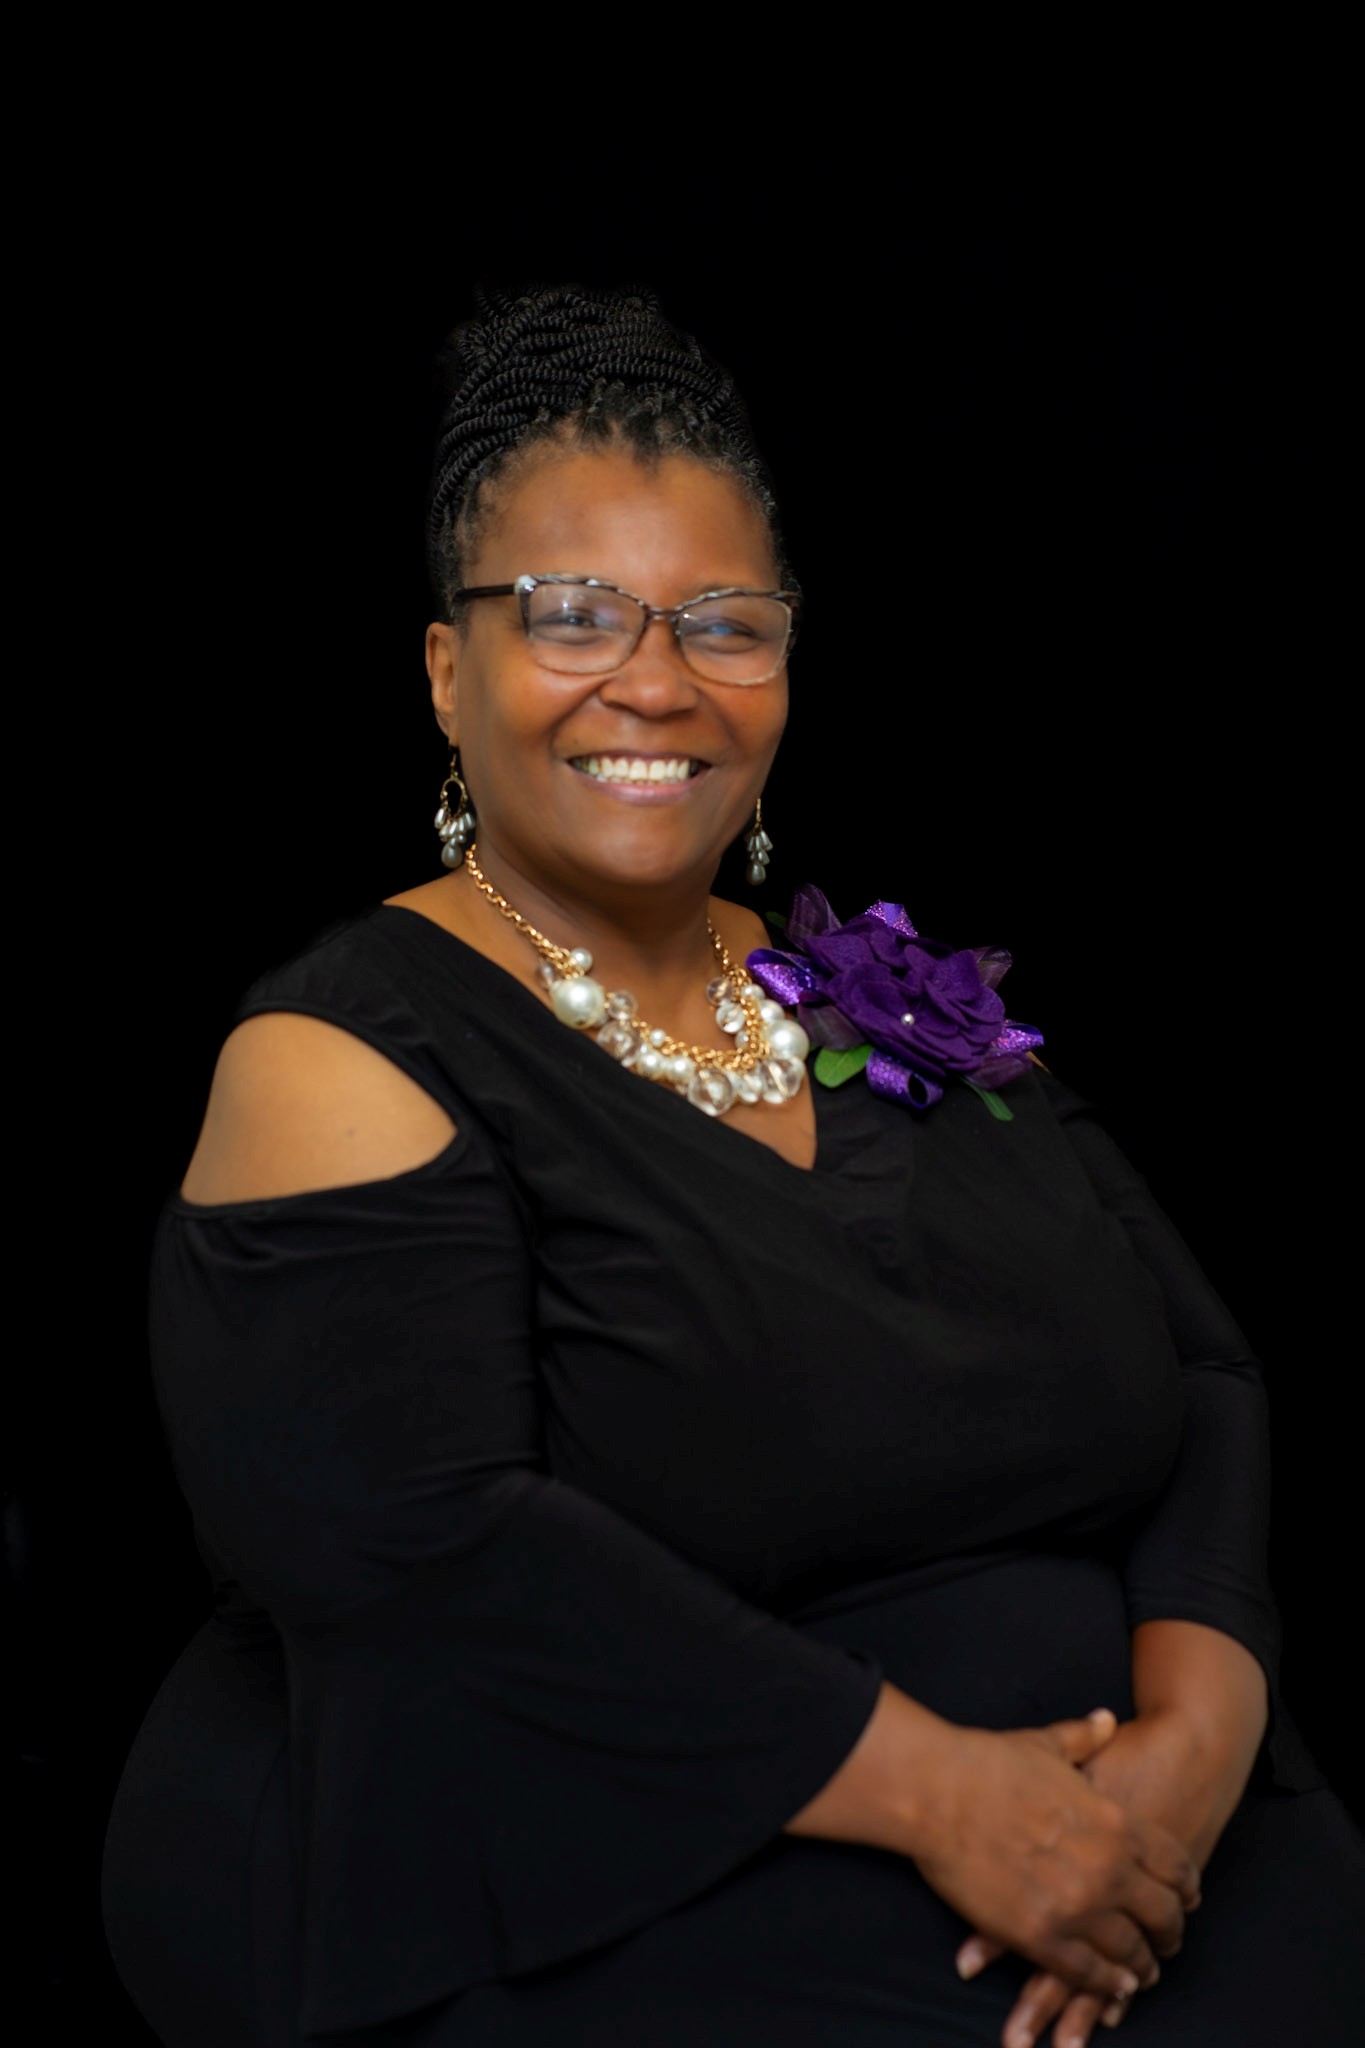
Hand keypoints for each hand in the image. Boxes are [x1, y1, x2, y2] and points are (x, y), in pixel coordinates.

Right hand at [909, 1706, 1199, 2008]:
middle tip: (1169, 1941)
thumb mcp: (1046, 1744)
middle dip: (1170, 1931)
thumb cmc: (988, 1763)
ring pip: (1129, 1952)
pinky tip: (1111, 1986)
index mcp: (1115, 1822)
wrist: (937, 1792)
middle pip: (1161, 1914)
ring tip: (1143, 1972)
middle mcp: (1107, 1870)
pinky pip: (1088, 1973)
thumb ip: (1085, 1738)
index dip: (1186, 1886)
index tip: (1188, 1898)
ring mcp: (1076, 1908)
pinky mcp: (1039, 1938)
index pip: (1174, 1865)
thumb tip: (1107, 1720)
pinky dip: (1105, 1984)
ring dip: (1141, 1965)